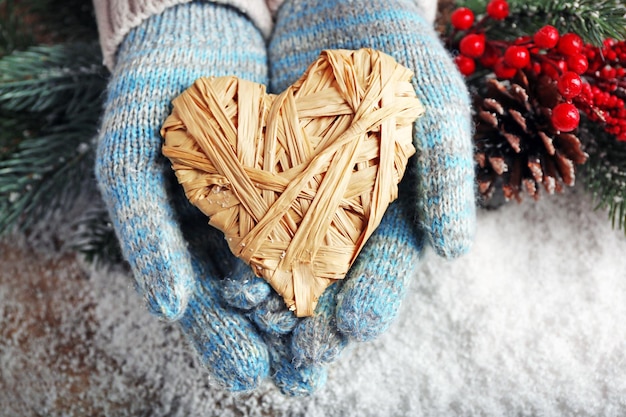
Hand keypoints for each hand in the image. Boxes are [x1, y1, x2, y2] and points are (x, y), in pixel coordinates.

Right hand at [95, 2, 324, 393]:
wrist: (201, 22)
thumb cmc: (150, 89)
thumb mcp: (130, 156)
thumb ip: (143, 231)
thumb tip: (168, 306)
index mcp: (190, 239)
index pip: (207, 304)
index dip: (223, 341)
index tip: (246, 374)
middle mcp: (239, 231)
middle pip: (263, 299)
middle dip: (284, 340)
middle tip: (305, 376)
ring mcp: (282, 204)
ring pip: (307, 268)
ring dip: (325, 309)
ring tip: (345, 342)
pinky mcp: (322, 173)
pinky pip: (340, 217)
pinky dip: (352, 251)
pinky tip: (366, 274)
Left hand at [218, 0, 475, 380]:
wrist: (341, 4)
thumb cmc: (400, 52)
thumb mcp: (434, 104)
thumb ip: (447, 173)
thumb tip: (455, 251)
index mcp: (393, 207)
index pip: (387, 264)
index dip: (376, 295)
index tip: (358, 327)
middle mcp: (346, 213)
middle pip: (333, 278)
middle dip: (320, 319)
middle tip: (303, 361)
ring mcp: (300, 197)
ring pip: (285, 260)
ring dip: (274, 301)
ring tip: (258, 334)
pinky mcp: (259, 176)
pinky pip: (246, 218)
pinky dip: (237, 252)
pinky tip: (224, 281)